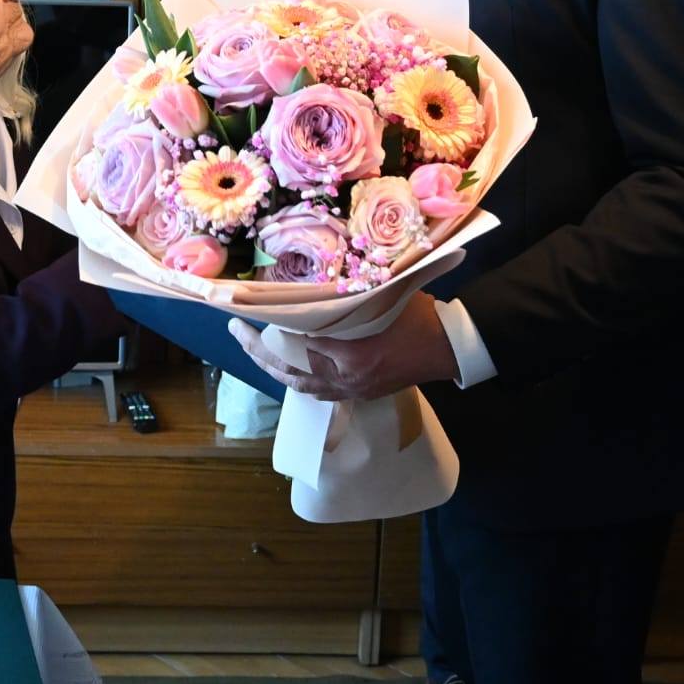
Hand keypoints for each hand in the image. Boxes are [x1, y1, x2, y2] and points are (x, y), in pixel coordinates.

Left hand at [227, 293, 458, 401]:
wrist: (448, 347)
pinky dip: (298, 379)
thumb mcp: (381, 297)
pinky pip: (319, 392)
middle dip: (258, 350)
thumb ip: (345, 299)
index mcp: (350, 354)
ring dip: (274, 367)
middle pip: (289, 368)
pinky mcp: (360, 395)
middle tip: (235, 330)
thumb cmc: (418, 315)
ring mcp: (353, 390)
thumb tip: (311, 289)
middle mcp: (346, 378)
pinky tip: (286, 366)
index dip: (271, 331)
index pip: (298, 344)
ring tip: (253, 348)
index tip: (248, 315)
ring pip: (300, 385)